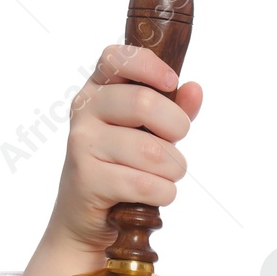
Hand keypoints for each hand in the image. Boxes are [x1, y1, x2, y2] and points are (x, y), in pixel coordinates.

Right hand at [18, 43, 203, 275]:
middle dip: (176, 129)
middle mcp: (84, 111)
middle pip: (144, 104)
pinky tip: (156, 195)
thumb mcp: (149, 132)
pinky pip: (145, 184)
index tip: (172, 82)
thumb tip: (194, 89)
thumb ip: (174, 108)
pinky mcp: (88, 179)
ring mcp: (82, 144)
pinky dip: (163, 193)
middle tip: (176, 145)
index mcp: (98, 90)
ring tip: (165, 176)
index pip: (116, 58)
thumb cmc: (121, 166)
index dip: (148, 66)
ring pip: (152, 151)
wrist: (86, 217)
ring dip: (173, 169)